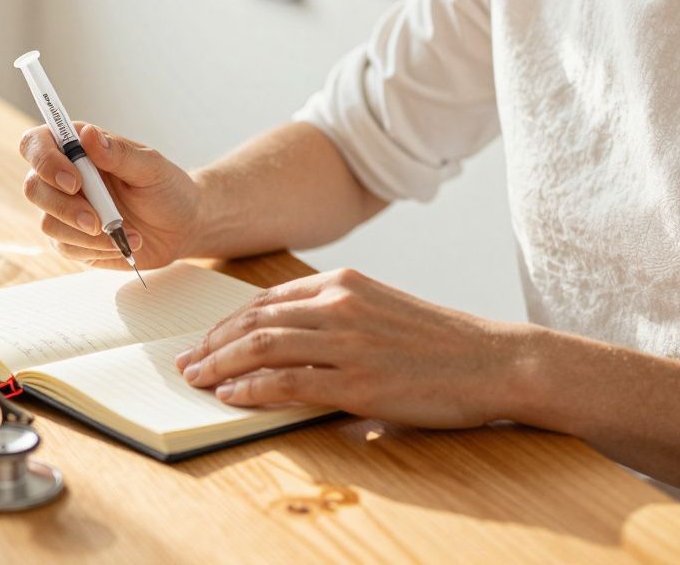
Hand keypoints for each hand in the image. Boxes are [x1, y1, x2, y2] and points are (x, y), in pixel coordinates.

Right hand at [20, 122, 200, 269]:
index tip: (74, 181)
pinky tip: (121, 244)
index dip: (45, 160)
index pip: (36, 143)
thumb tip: (87, 134)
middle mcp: (64, 176)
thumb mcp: (151, 167)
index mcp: (78, 148)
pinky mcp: (72, 239)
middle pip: (34, 187)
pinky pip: (65, 247)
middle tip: (98, 221)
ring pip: (47, 223)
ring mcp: (65, 210)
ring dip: (85, 234)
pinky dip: (95, 249)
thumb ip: (118, 153)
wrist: (182, 227)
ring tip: (124, 233)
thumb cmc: (167, 189)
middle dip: (64, 207)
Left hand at [174, 268, 533, 427]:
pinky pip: (287, 382)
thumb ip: (337, 317)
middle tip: (185, 362)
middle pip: (254, 320)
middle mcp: (340, 305)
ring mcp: (347, 342)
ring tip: (196, 379)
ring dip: (220, 364)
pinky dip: (251, 389)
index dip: (227, 322)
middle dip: (211, 342)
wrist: (494, 360)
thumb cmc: (439, 342)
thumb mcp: (382, 309)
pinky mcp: (357, 381)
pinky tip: (231, 396)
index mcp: (344, 282)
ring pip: (261, 346)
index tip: (205, 339)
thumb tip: (288, 344)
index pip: (266, 299)